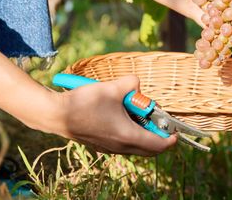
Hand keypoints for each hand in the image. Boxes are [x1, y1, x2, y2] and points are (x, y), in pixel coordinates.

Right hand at [54, 75, 176, 155]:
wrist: (56, 115)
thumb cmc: (84, 102)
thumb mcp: (112, 87)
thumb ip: (131, 83)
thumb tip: (138, 84)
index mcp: (128, 136)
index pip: (159, 145)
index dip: (171, 138)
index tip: (175, 130)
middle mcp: (121, 147)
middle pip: (150, 149)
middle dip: (160, 137)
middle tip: (161, 121)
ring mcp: (110, 148)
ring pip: (137, 147)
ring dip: (145, 134)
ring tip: (141, 116)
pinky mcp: (102, 145)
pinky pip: (125, 144)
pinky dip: (132, 134)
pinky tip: (125, 117)